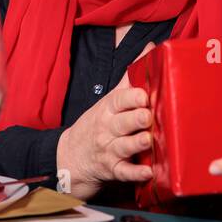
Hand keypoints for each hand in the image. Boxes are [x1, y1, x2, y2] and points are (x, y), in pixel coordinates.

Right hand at [55, 44, 155, 199]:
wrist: (70, 155)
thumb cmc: (98, 123)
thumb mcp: (109, 100)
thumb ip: (130, 77)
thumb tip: (151, 48)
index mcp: (108, 109)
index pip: (118, 100)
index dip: (130, 97)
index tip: (143, 94)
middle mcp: (107, 129)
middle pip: (121, 122)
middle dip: (135, 118)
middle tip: (147, 116)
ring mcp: (109, 150)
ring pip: (123, 146)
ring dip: (136, 143)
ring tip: (148, 140)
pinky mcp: (112, 170)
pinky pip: (124, 172)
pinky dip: (135, 173)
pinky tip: (148, 173)